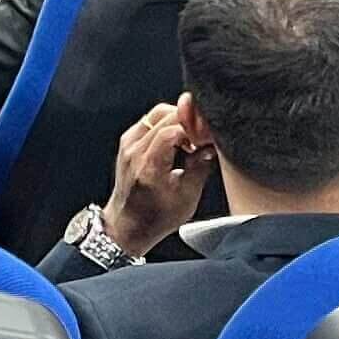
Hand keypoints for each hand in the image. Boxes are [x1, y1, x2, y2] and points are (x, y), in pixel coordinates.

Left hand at [101, 98, 214, 256]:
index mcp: (149, 167)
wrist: (128, 224)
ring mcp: (128, 145)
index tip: (206, 137)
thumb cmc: (155, 217)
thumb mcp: (187, 197)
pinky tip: (177, 140)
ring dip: (178, 120)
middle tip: (201, 138)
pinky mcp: (127, 141)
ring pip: (156, 113)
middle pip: (164, 116)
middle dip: (189, 121)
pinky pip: (149, 120)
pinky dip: (166, 123)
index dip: (194, 128)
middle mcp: (134, 152)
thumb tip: (212, 145)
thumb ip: (200, 167)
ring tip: (190, 140)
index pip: (171, 130)